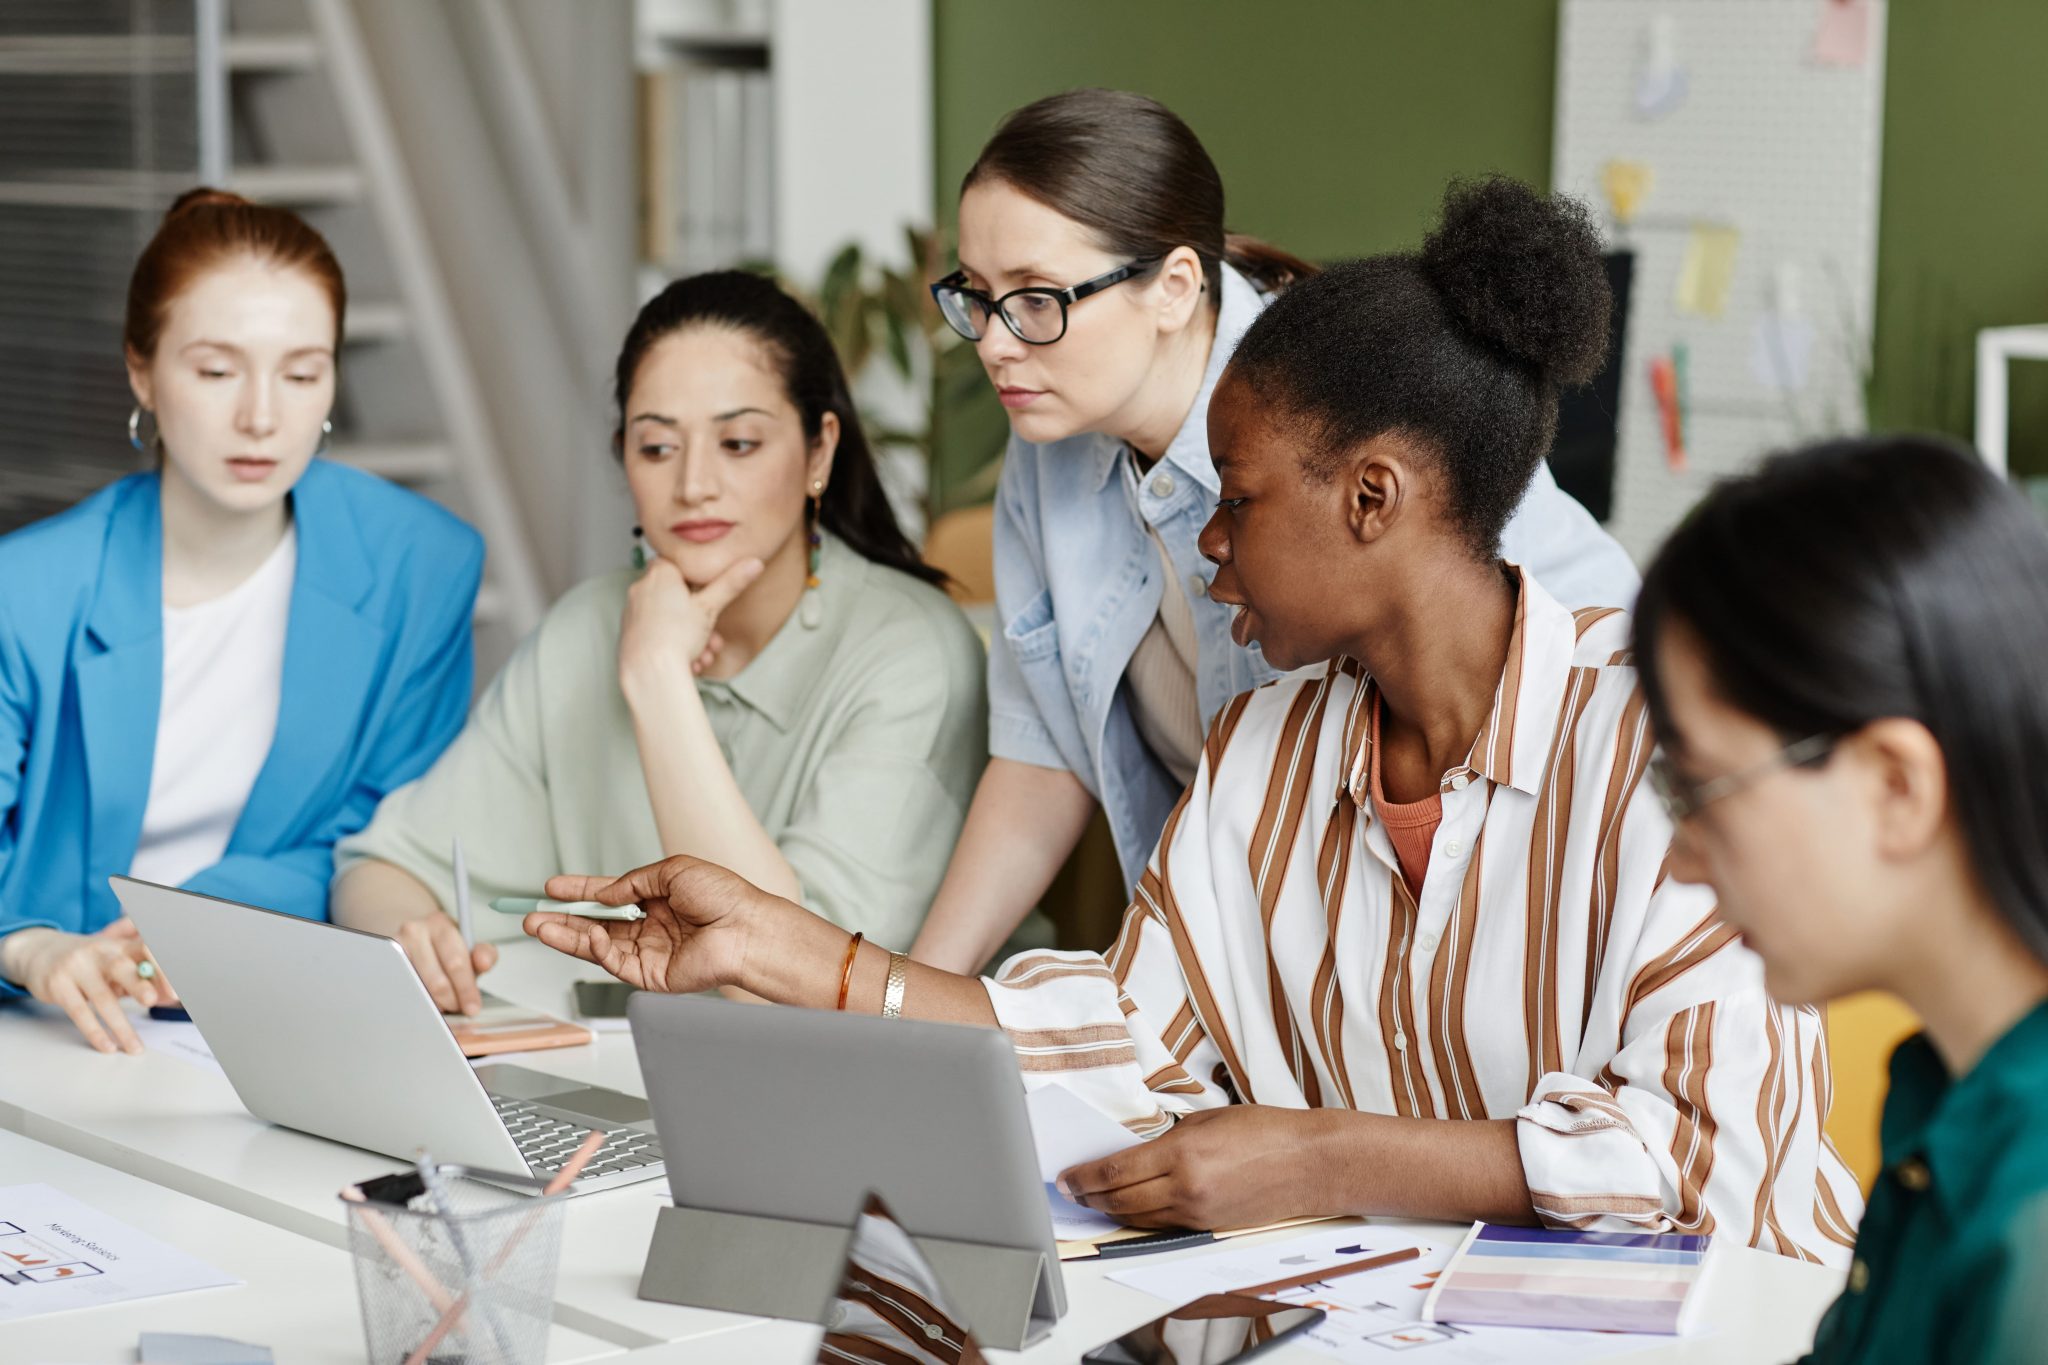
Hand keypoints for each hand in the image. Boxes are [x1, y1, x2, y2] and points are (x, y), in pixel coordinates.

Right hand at [2, 924, 161, 1053]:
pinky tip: (107, 1047)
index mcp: (120, 945)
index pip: (146, 950)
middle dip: (140, 985)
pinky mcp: (58, 985)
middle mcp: (100, 952)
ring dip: (121, 1026)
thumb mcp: (115, 963)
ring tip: (136, 1047)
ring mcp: (77, 967)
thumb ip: (140, 977)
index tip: (176, 992)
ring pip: (103, 998)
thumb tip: (170, 998)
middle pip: (123, 967)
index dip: (162, 969)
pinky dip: (95, 1032)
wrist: (40, 953)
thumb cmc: (91, 963)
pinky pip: (79, 1012)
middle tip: (153, 1002)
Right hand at [391, 912, 498, 1014]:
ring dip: (433, 1004)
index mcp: (440, 924)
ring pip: (417, 989)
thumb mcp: (467, 946)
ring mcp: (394, 947)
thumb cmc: (443, 946)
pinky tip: (423, 1003)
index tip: (473, 1008)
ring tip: (442, 1005)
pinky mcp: (382, 963)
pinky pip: (401, 990)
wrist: (412, 937)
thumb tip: (484, 962)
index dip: (466, 989)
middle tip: (458, 1009)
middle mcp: (414, 931)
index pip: (456, 962)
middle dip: (451, 1001)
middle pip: (436, 980)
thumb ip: (484, 954)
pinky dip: (415, 1001)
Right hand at [525, 856, 778, 994]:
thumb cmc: (724, 896)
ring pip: (597, 946)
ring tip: (539, 926)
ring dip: (566, 936)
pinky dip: (596, 949)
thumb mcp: (673, 870)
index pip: (609, 896)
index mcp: (656, 900)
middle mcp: (649, 927)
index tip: (551, 888)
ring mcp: (648, 952)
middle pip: (595, 924)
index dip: (580, 892)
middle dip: (562, 920)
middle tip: (532, 915)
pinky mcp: (650, 975)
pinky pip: (614, 961)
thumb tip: (604, 893)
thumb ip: (634, 882)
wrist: (746, 928)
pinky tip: (585, 935)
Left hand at [617, 555, 762, 688]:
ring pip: (671, 619)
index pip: (680, 564)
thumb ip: (731, 583)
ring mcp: (633, 611)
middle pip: (678, 596)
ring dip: (693, 637)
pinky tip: (690, 663)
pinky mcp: (630, 633)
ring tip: (705, 655)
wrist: (650, 672)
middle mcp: (641, 588)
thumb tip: (754, 563)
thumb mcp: (711, 607)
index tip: (710, 595)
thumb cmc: (677, 636)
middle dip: (702, 619)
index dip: (699, 581)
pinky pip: (658, 634)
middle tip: (714, 636)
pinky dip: (675, 645)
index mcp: (660, 573)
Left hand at [1057, 1106, 1336, 1231]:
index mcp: (1183, 1154)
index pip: (1116, 1171)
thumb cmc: (1266, 1132)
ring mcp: (1198, 1213)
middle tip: (1070, 1190)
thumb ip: (1168, 1139)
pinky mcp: (1209, 1228)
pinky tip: (1130, 1209)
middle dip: (1090, 1196)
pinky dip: (1141, 1218)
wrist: (1310, 1164)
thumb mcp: (1207, 1120)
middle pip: (1120, 1200)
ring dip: (1111, 1210)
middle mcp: (1186, 1188)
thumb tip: (1134, 1152)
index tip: (1066, 1176)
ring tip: (1093, 1199)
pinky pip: (1163, 1226)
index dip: (1084, 1177)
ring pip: (1138, 1218)